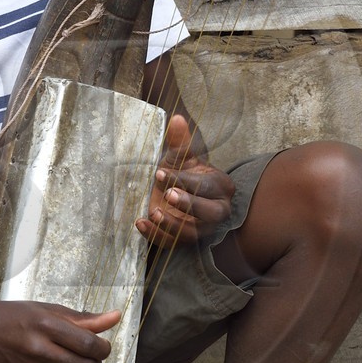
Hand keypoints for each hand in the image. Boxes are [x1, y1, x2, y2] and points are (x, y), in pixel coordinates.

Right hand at [0, 297, 120, 362]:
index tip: (103, 345)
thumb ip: (83, 318)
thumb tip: (114, 317)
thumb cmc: (13, 316)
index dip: (103, 348)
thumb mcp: (48, 309)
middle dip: (95, 362)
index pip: (89, 344)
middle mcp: (38, 349)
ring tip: (77, 362)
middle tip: (91, 354)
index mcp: (46, 325)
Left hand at [136, 113, 234, 247]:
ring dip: (173, 225)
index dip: (185, 180)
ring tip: (153, 213)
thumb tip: (176, 119)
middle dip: (189, 205)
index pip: (206, 186)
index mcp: (221, 187)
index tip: (160, 173)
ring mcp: (202, 229)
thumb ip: (180, 141)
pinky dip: (156, 235)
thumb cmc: (181, 172)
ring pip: (193, 234)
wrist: (172, 192)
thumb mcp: (179, 157)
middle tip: (167, 195)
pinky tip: (140, 223)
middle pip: (210, 213)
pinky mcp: (184, 241)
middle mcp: (217, 210)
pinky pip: (172, 243)